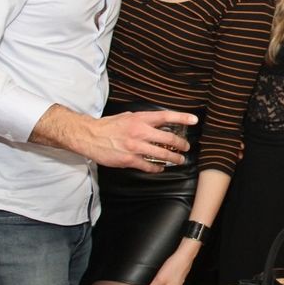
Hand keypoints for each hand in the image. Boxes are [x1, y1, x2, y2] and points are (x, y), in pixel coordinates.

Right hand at [33, 105, 197, 171]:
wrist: (89, 136)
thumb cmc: (108, 126)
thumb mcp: (127, 116)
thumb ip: (143, 119)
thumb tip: (158, 122)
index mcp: (140, 118)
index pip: (165, 116)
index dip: (182, 117)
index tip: (194, 120)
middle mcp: (139, 132)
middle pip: (168, 138)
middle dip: (181, 144)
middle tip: (186, 147)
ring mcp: (135, 147)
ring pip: (162, 154)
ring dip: (174, 158)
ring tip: (179, 160)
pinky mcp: (129, 160)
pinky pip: (149, 166)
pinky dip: (157, 168)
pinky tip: (161, 168)